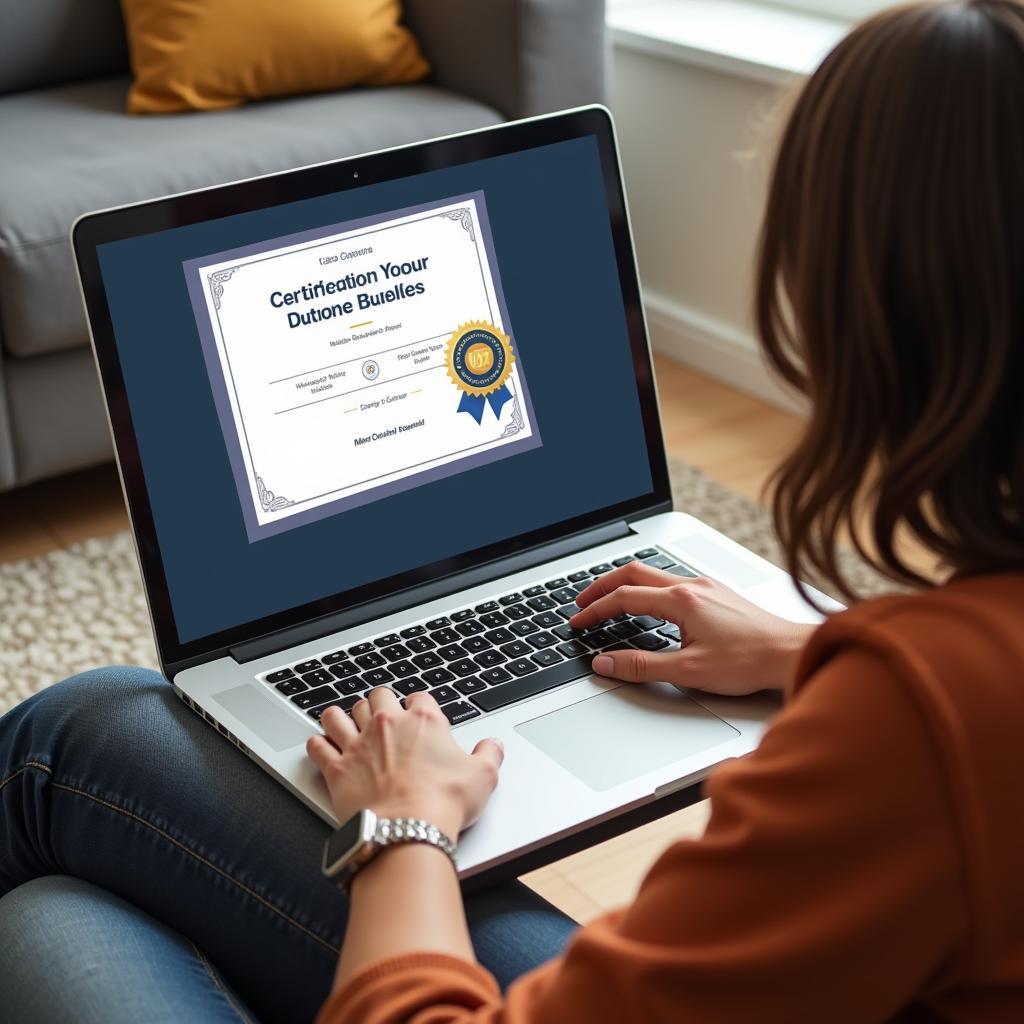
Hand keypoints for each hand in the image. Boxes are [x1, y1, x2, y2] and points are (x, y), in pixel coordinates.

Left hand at [306, 687, 502, 838]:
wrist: (406, 832)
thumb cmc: (444, 804)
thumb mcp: (483, 777)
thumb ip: (490, 754)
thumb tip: (494, 745)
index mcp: (423, 720)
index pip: (418, 697)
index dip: (419, 706)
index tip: (420, 716)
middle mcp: (387, 725)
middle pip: (377, 697)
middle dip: (380, 703)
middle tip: (383, 716)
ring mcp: (358, 744)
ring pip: (340, 713)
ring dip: (343, 716)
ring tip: (346, 722)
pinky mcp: (337, 768)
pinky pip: (318, 746)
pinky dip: (317, 744)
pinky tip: (320, 745)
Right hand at [570, 563, 814, 694]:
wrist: (792, 653)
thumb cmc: (751, 661)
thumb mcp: (689, 671)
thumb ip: (642, 667)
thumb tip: (605, 664)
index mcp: (681, 600)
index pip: (623, 598)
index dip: (595, 610)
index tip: (578, 622)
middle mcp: (691, 585)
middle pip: (632, 572)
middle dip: (601, 585)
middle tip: (582, 602)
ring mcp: (705, 586)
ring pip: (652, 573)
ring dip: (624, 583)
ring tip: (608, 599)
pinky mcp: (716, 594)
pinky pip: (670, 580)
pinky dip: (647, 587)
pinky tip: (649, 603)